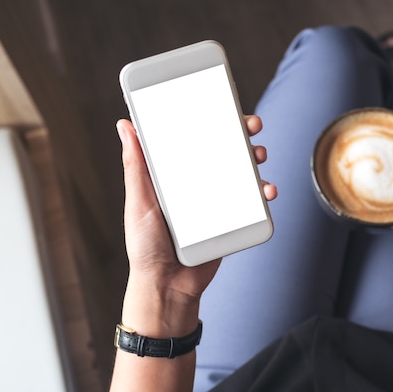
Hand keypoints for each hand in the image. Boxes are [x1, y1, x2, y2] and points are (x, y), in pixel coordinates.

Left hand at [116, 115, 276, 335]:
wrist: (167, 286)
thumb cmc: (145, 246)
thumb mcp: (138, 201)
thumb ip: (135, 166)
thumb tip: (125, 125)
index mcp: (175, 176)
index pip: (194, 140)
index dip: (210, 121)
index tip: (223, 105)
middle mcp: (196, 185)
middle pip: (223, 152)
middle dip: (240, 136)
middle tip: (251, 126)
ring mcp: (215, 203)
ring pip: (241, 173)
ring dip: (255, 160)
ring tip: (259, 156)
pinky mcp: (230, 221)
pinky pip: (251, 203)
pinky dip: (263, 194)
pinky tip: (267, 191)